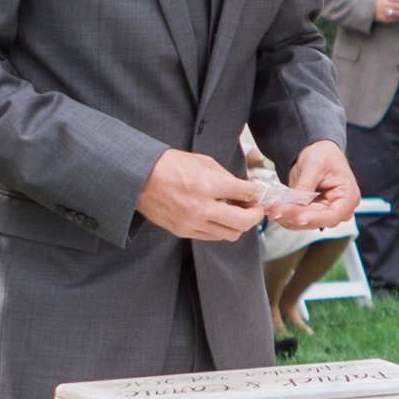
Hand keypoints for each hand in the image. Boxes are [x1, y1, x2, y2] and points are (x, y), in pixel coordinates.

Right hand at [135, 148, 264, 240]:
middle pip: (243, 222)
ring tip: (238, 213)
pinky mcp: (183, 231)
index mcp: (207, 184)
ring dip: (239, 225)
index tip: (259, 193)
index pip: (245, 194)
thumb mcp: (202, 161)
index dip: (257, 193)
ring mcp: (191, 222)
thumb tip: (245, 189)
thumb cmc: (170, 165)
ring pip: (230, 234)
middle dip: (256, 215)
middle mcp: (201, 207)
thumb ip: (226, 176)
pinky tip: (220, 218)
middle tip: (257, 209)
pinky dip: (221, 229)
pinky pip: (212, 237)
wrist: (139, 178)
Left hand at [273, 140, 356, 229]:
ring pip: (303, 223)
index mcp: (348, 196)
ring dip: (285, 217)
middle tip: (275, 210)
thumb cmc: (324, 155)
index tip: (299, 218)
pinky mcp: (310, 213)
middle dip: (293, 215)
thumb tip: (296, 201)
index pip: (333, 215)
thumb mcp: (315, 165)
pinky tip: (273, 208)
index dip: (316, 219)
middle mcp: (338, 209)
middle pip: (315, 220)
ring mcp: (323, 212)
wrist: (317, 152)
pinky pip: (296, 218)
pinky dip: (284, 214)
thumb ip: (305, 185)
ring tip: (270, 208)